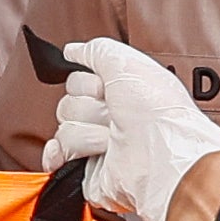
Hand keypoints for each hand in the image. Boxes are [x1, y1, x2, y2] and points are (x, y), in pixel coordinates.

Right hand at [43, 40, 219, 220]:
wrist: (162, 156)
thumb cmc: (159, 113)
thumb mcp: (128, 63)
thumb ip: (97, 50)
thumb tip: (73, 50)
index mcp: (120, 92)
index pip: (78, 80)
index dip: (89, 83)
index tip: (105, 88)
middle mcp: (110, 118)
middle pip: (68, 103)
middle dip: (89, 108)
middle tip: (113, 114)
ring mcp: (98, 145)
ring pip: (64, 129)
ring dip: (87, 134)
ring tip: (112, 138)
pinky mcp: (88, 170)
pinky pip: (57, 158)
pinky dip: (60, 155)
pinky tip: (75, 154)